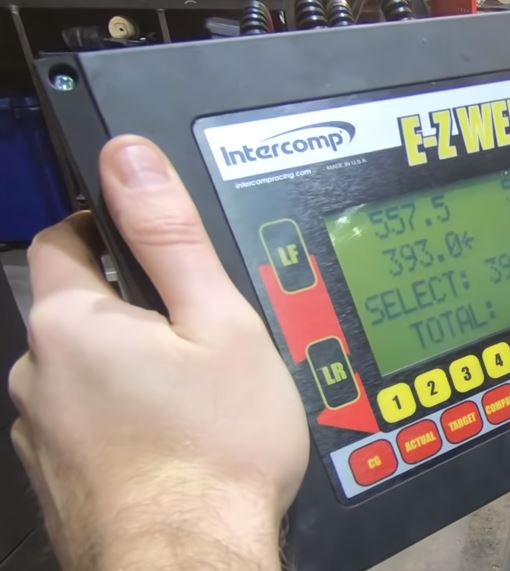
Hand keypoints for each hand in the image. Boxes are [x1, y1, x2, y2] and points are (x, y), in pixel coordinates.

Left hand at [8, 136, 307, 568]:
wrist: (191, 560)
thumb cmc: (214, 451)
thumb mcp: (219, 324)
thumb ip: (170, 237)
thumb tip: (130, 158)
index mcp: (72, 326)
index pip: (65, 239)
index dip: (110, 229)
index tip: (153, 247)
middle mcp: (39, 376)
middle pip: (78, 311)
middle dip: (132, 309)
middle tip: (200, 334)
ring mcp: (43, 432)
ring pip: (85, 371)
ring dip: (130, 367)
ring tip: (197, 395)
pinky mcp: (60, 475)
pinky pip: (89, 421)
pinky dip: (124, 417)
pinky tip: (175, 437)